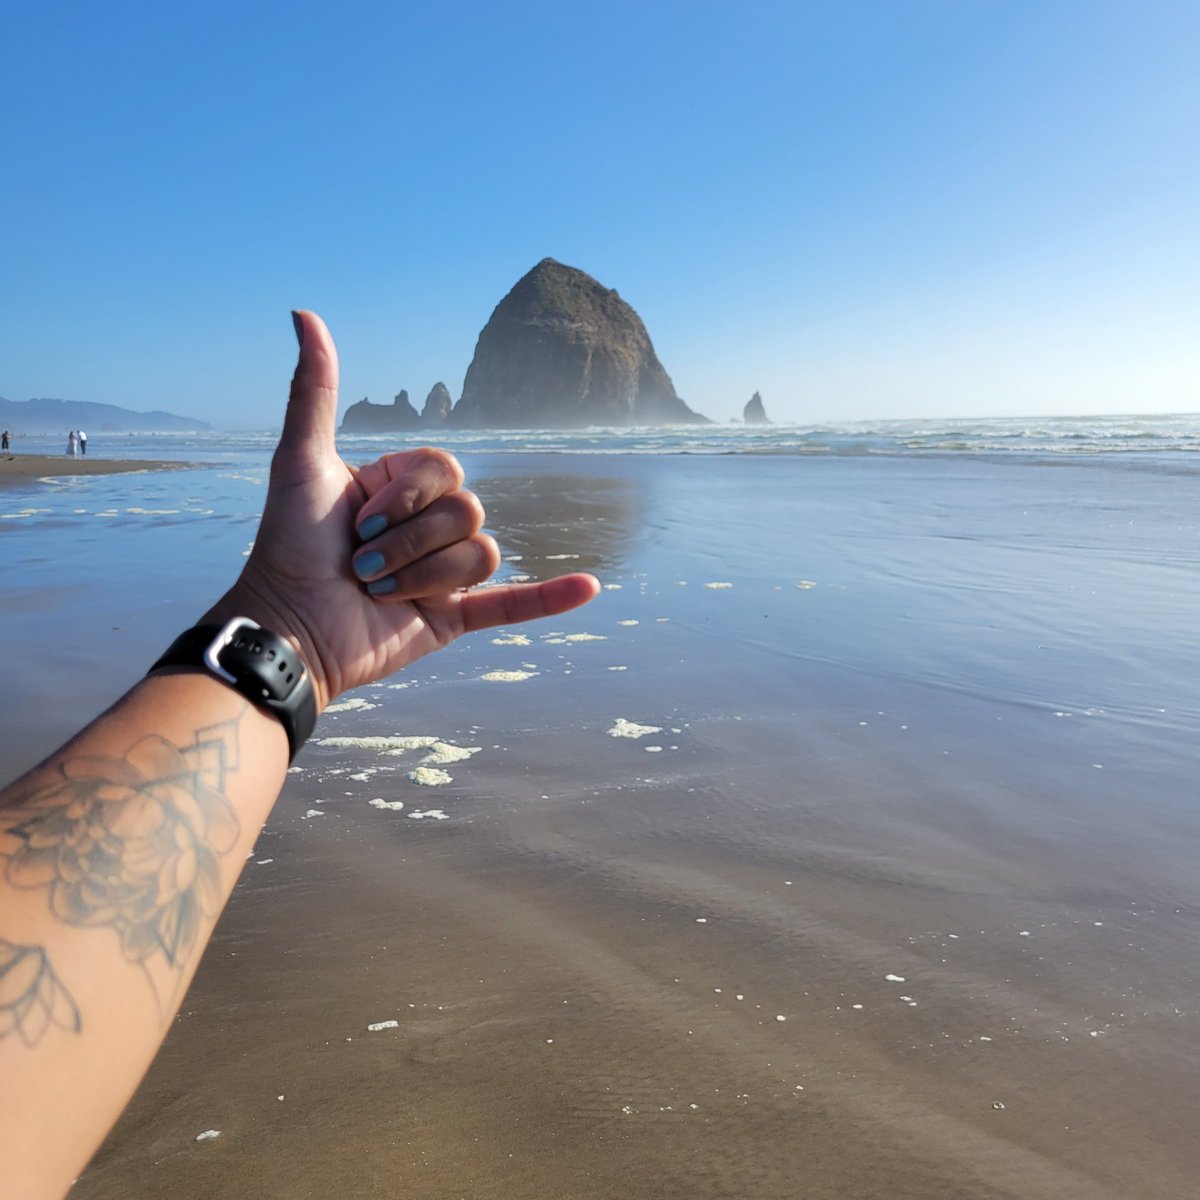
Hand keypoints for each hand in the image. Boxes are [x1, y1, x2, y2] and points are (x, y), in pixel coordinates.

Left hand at [204, 311, 598, 708]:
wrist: (289, 630)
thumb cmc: (288, 547)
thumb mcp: (301, 461)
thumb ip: (314, 393)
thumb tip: (306, 314)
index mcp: (401, 488)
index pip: (446, 470)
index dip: (408, 496)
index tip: (356, 519)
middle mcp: (426, 526)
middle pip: (467, 511)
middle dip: (409, 542)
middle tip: (361, 565)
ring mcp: (443, 572)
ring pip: (482, 553)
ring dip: (428, 575)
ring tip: (380, 593)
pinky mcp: (455, 617)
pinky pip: (515, 602)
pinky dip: (552, 596)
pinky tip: (589, 586)